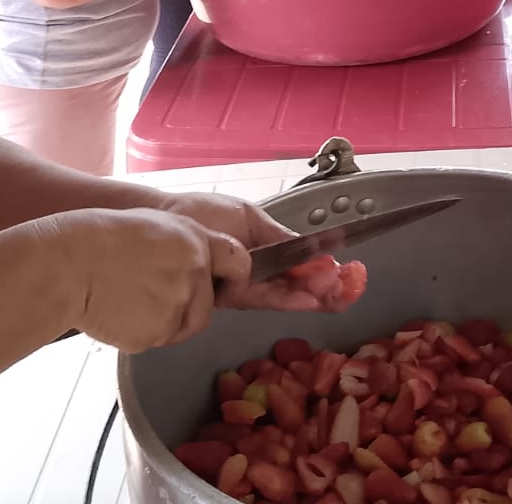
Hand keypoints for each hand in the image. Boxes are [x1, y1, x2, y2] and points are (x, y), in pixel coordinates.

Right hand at [53, 207, 250, 351]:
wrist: (69, 264)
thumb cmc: (102, 239)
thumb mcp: (156, 225)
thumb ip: (188, 245)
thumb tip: (204, 265)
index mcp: (197, 241)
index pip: (240, 262)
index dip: (233, 276)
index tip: (225, 282)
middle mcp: (194, 274)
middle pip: (207, 305)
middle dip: (188, 305)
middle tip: (150, 293)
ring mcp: (177, 306)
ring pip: (183, 325)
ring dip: (165, 320)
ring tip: (130, 298)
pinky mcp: (156, 333)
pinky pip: (157, 338)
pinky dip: (142, 331)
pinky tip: (120, 310)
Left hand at [161, 193, 330, 311]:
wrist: (165, 220)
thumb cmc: (201, 212)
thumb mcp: (247, 215)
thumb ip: (276, 234)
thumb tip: (310, 246)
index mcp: (260, 246)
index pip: (295, 259)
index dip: (318, 268)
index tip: (342, 273)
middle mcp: (253, 268)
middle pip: (292, 281)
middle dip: (320, 287)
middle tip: (346, 293)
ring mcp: (242, 283)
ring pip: (281, 292)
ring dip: (309, 295)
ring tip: (333, 298)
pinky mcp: (228, 295)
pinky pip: (262, 297)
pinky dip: (287, 298)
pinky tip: (308, 299)